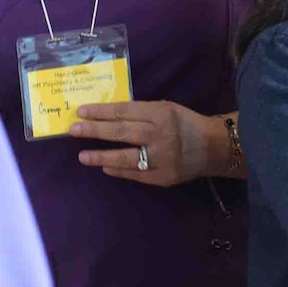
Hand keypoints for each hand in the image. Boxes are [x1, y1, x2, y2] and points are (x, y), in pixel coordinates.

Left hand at [72, 101, 228, 185]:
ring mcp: (162, 158)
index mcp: (162, 114)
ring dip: (101, 156)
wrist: (214, 148)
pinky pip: (135, 174)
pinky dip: (119, 170)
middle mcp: (161, 135)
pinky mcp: (163, 177)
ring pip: (126, 157)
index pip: (125, 111)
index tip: (81, 112)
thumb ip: (141, 112)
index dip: (101, 111)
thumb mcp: (167, 109)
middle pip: (122, 132)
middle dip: (94, 131)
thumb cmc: (186, 123)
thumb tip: (106, 117)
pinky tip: (105, 167)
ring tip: (82, 156)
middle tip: (73, 130)